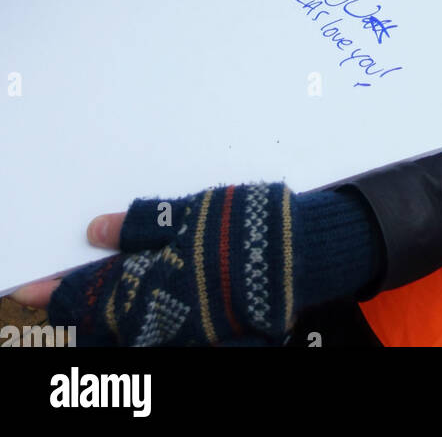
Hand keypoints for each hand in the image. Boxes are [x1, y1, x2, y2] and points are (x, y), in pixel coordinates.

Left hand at [17, 186, 298, 346]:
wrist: (301, 254)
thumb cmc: (247, 227)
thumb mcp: (192, 212)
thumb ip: (142, 224)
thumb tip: (97, 230)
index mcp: (152, 282)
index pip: (91, 291)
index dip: (59, 289)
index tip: (30, 287)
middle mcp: (162, 316)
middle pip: (104, 324)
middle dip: (81, 311)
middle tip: (56, 300)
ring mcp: (185, 332)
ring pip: (131, 337)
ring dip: (108, 325)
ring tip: (94, 314)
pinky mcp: (207, 336)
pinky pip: (163, 340)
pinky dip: (143, 331)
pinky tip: (141, 320)